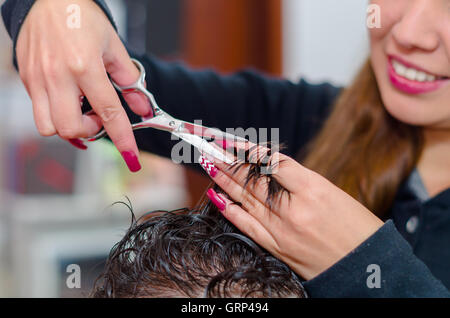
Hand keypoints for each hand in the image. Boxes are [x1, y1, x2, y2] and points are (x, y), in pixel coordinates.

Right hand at [16, 0, 150, 171]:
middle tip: (98, 116)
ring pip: (49, 127)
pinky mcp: (26, 79)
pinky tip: (67, 99)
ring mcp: (38, 79)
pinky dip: (56, 115)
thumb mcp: (114, 46)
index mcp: (85, 66)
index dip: (123, 139)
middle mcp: (58, 76)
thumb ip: (130, 80)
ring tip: (80, 108)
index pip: (109, 112)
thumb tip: (142, 107)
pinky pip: (39, 112)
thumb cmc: (80, 16)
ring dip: (70, 126)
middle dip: (90, 131)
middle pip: (70, 129)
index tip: (131, 157)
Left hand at [199, 144, 383, 279]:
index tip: (234, 141)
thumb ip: (299, 181)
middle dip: (230, 161)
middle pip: (254, 180)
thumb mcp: (333, 193)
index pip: (273, 163)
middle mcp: (293, 210)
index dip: (251, 150)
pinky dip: (229, 210)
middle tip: (212, 148)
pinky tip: (216, 196)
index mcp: (313, 190)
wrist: (367, 269)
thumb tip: (268, 169)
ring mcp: (282, 231)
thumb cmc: (357, 228)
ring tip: (210, 164)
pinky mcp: (277, 248)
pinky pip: (247, 225)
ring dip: (225, 180)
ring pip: (245, 199)